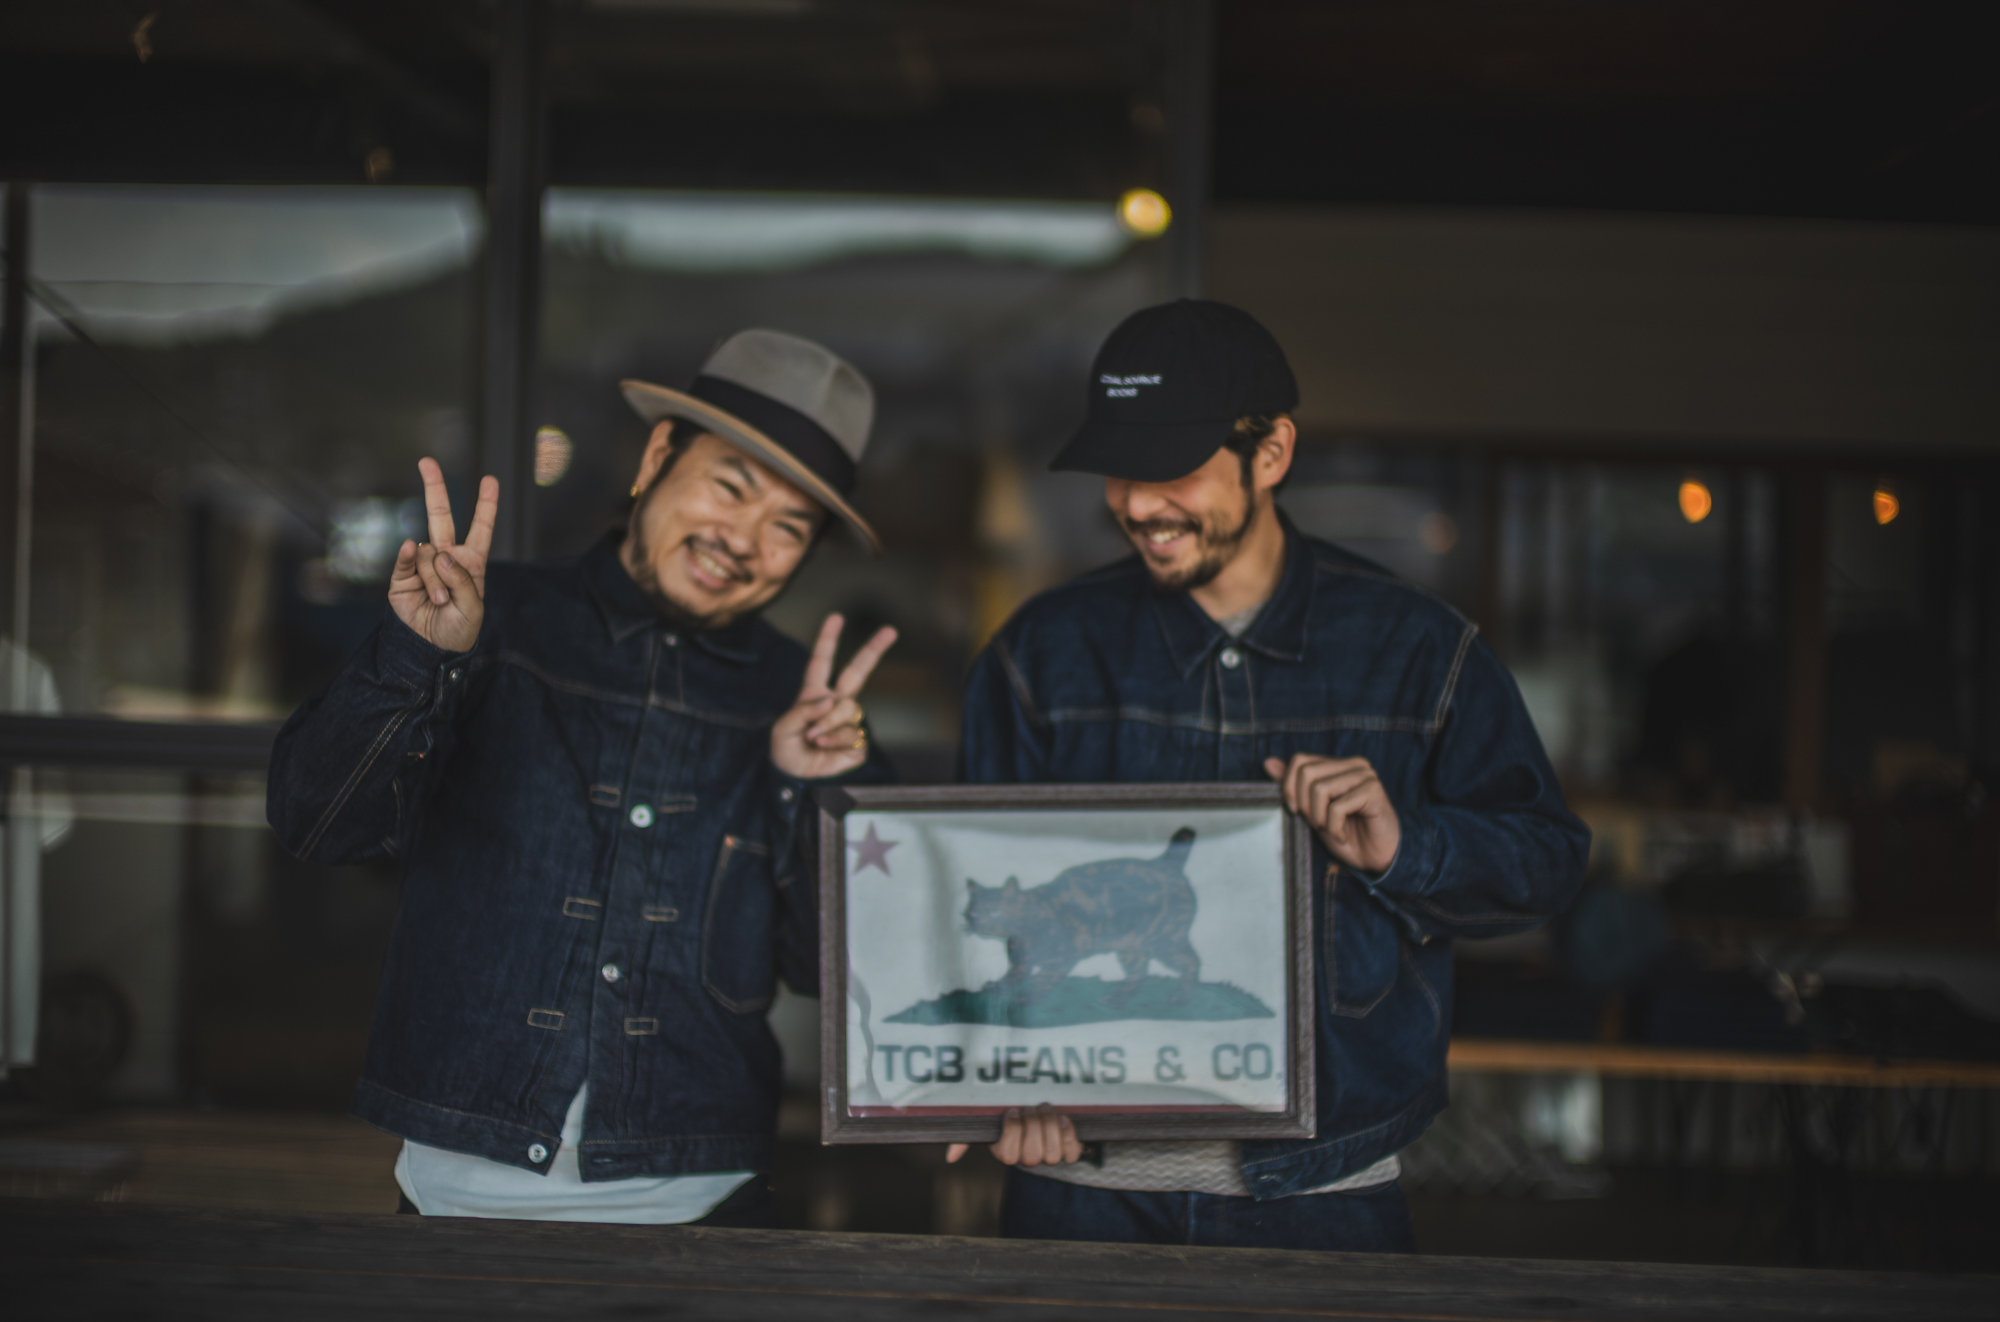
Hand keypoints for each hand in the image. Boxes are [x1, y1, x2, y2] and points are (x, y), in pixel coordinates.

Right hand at [388, 458, 498, 653]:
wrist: (431, 649)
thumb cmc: (458, 630)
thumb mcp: (472, 608)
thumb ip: (461, 580)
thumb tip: (439, 553)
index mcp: (470, 563)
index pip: (481, 529)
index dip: (486, 505)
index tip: (490, 480)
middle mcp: (447, 558)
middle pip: (441, 516)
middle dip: (435, 488)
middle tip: (426, 461)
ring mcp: (423, 564)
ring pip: (428, 553)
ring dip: (435, 578)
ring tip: (439, 601)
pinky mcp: (402, 576)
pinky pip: (406, 558)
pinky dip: (409, 557)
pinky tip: (410, 551)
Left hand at [769, 613, 897, 779]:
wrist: (797, 781)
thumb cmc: (786, 752)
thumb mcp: (783, 728)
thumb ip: (803, 710)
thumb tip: (830, 700)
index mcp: (814, 695)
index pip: (821, 662)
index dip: (828, 640)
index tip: (837, 617)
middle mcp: (834, 704)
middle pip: (857, 672)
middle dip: (873, 650)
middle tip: (891, 630)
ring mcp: (848, 722)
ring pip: (848, 708)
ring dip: (829, 722)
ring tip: (814, 738)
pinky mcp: (858, 742)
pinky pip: (852, 732)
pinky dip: (835, 739)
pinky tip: (824, 748)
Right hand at [946, 1104, 1080, 1167]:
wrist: (1040, 1109)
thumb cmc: (1011, 1114)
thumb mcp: (987, 1122)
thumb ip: (966, 1138)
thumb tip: (950, 1158)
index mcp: (1006, 1153)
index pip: (1008, 1154)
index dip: (1013, 1129)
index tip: (1012, 1110)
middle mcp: (1027, 1159)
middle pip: (1032, 1155)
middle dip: (1032, 1125)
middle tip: (1029, 1107)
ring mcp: (1048, 1157)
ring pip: (1052, 1154)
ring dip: (1049, 1125)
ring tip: (1044, 1108)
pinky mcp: (1068, 1151)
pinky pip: (1071, 1153)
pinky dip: (1068, 1134)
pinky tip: (1062, 1119)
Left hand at [1265, 753, 1400, 873]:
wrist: (1377, 858)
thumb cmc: (1347, 834)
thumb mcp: (1312, 811)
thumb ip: (1293, 787)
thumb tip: (1268, 762)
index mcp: (1337, 765)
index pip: (1299, 760)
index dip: (1289, 787)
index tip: (1295, 811)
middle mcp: (1352, 764)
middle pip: (1306, 772)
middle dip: (1304, 805)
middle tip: (1317, 824)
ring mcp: (1365, 775)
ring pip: (1320, 788)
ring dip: (1319, 818)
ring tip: (1332, 829)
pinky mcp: (1373, 791)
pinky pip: (1337, 807)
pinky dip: (1335, 828)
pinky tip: (1344, 835)